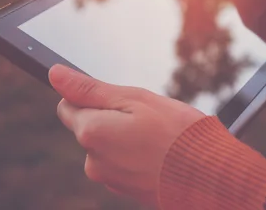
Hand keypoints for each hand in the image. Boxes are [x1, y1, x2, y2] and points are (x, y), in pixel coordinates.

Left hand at [49, 64, 204, 206]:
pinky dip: (136, 155)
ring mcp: (110, 179)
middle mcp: (93, 161)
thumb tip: (54, 74)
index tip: (118, 98)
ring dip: (125, 136)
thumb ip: (90, 89)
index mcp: (91, 133)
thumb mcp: (135, 99)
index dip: (92, 96)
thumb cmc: (178, 134)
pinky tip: (159, 152)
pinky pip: (122, 163)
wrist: (211, 178)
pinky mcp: (125, 190)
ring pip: (107, 145)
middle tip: (145, 116)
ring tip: (157, 136)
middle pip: (88, 126)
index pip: (67, 105)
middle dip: (109, 117)